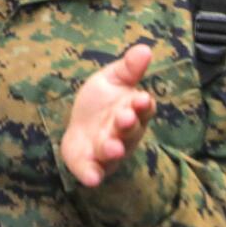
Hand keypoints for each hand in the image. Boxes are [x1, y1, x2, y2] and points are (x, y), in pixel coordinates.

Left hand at [60, 44, 155, 187]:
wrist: (80, 124)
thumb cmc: (102, 101)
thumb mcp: (111, 79)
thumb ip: (128, 68)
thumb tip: (145, 48)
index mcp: (133, 110)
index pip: (142, 108)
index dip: (141, 104)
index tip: (140, 98)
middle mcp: (124, 133)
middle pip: (129, 130)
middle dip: (127, 125)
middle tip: (124, 118)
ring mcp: (108, 150)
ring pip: (113, 152)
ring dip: (112, 150)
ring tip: (110, 146)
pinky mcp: (90, 164)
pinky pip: (93, 171)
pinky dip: (92, 175)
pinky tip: (91, 177)